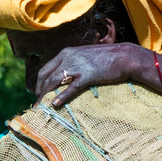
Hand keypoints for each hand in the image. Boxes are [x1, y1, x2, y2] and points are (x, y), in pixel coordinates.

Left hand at [35, 43, 155, 107]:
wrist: (124, 56)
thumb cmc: (106, 58)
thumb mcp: (84, 56)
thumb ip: (72, 62)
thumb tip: (64, 75)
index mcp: (66, 52)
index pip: (45, 69)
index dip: (39, 82)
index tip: (37, 93)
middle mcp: (68, 57)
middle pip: (46, 76)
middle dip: (39, 91)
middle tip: (37, 103)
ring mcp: (77, 66)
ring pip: (54, 82)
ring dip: (45, 96)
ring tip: (41, 107)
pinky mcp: (87, 75)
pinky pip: (71, 88)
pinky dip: (61, 97)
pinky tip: (55, 105)